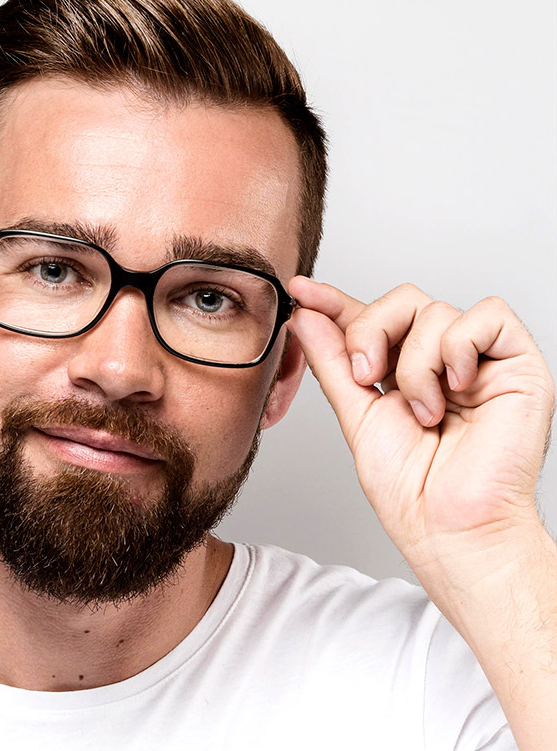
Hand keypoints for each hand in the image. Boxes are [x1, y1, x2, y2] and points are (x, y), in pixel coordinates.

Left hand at [285, 277, 555, 572]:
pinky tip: (458, 387)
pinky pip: (487, 316)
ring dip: (416, 363)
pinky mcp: (518, 363)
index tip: (302, 292)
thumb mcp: (356, 415)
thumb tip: (308, 316)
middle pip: (402, 300)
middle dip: (371, 330)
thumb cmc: (410, 488)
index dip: (335, 302)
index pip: (369, 319)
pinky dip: (460, 348)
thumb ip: (333, 362)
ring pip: (435, 310)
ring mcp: (479, 360)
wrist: (448, 527)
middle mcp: (440, 360)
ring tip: (424, 411)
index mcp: (402, 371)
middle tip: (367, 376)